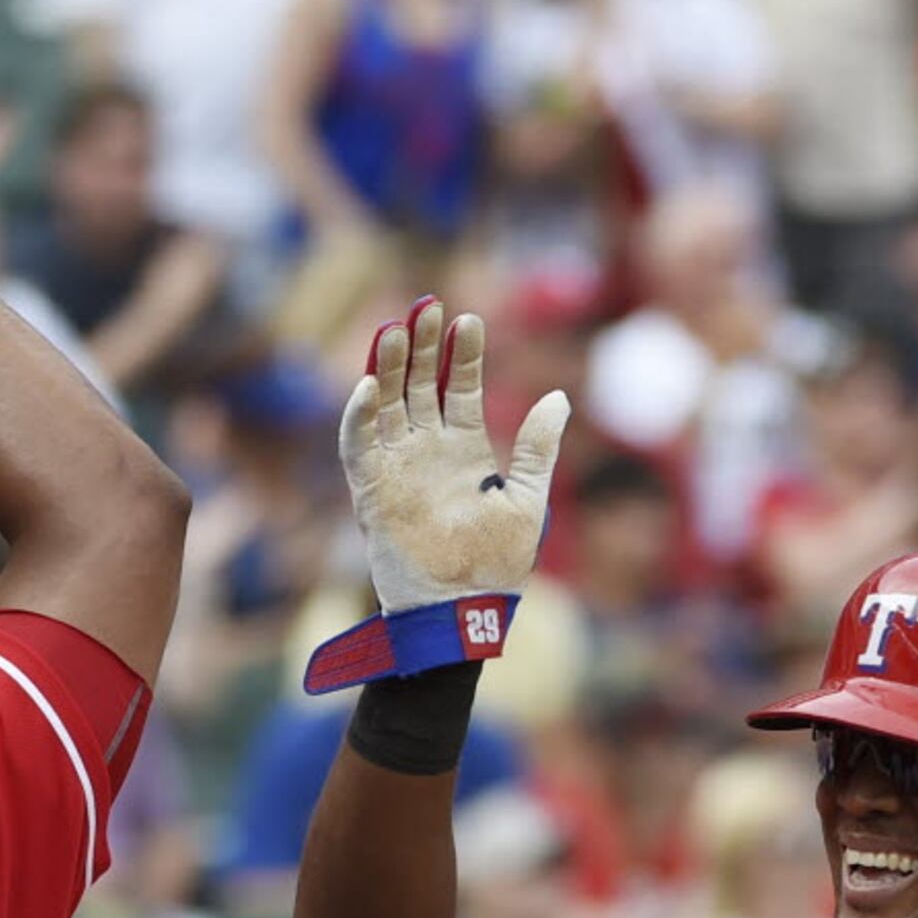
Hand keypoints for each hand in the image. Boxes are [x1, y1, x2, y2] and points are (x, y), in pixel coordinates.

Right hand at [340, 297, 568, 615]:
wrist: (461, 612)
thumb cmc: (496, 565)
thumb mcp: (528, 499)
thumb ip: (537, 448)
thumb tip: (559, 396)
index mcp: (465, 451)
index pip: (460, 388)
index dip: (463, 355)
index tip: (469, 321)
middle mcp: (427, 452)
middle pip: (418, 385)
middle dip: (421, 346)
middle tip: (426, 305)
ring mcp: (398, 468)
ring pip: (386, 404)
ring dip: (387, 366)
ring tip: (395, 328)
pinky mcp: (372, 491)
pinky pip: (359, 446)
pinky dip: (359, 416)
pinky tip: (368, 385)